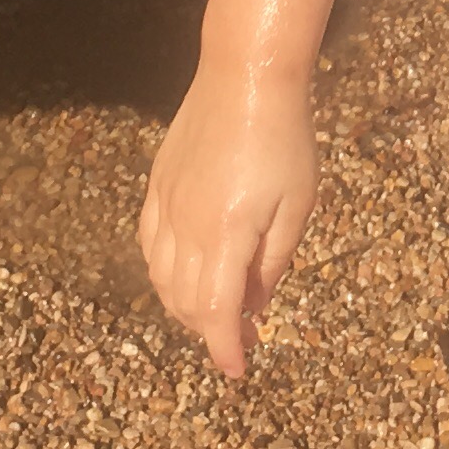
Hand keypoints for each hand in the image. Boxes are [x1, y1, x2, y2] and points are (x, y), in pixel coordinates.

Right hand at [140, 68, 318, 377]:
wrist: (246, 77)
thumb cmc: (284, 140)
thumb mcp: (297, 206)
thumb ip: (273, 263)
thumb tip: (255, 307)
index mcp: (225, 234)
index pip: (214, 312)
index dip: (224, 348)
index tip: (237, 371)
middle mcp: (185, 226)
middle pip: (184, 301)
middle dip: (210, 330)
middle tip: (243, 336)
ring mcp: (165, 205)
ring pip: (161, 278)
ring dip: (185, 305)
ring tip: (218, 309)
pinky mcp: (157, 186)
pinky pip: (150, 244)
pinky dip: (165, 272)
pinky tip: (187, 273)